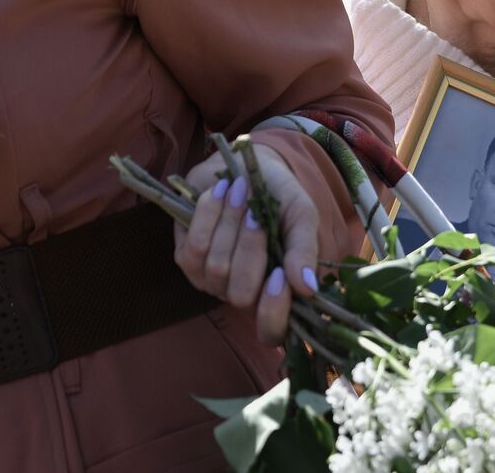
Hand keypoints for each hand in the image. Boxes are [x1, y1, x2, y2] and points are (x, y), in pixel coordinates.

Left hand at [174, 144, 320, 344]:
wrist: (245, 164)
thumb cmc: (279, 195)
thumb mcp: (301, 215)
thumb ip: (304, 250)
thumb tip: (308, 288)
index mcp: (278, 290)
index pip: (272, 330)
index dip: (273, 313)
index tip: (279, 277)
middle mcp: (244, 292)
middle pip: (241, 294)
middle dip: (251, 248)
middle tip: (259, 214)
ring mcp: (212, 280)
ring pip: (217, 267)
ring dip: (230, 222)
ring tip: (240, 190)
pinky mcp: (186, 260)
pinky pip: (194, 248)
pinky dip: (208, 215)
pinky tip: (219, 192)